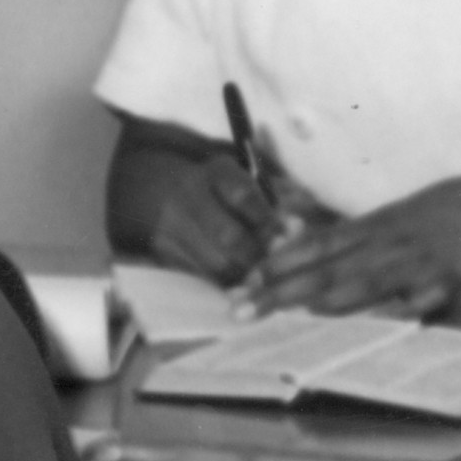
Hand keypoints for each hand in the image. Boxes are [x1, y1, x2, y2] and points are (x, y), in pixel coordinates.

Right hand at [116, 132, 316, 289]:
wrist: (156, 191)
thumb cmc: (218, 188)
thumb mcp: (243, 178)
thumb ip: (275, 196)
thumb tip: (303, 222)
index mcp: (215, 172)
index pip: (243, 196)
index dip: (271, 220)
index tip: (296, 233)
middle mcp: (189, 196)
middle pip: (229, 236)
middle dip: (261, 255)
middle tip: (285, 266)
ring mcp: (171, 226)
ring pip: (217, 264)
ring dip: (248, 276)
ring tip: (270, 281)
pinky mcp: (164, 253)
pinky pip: (203, 277)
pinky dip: (229, 285)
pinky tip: (248, 288)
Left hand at [254, 174, 460, 320]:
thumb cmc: (447, 214)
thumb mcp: (395, 214)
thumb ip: (354, 231)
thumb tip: (303, 231)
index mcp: (375, 227)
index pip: (315, 246)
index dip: (277, 264)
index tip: (242, 281)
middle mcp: (390, 243)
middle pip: (330, 268)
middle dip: (284, 290)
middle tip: (246, 309)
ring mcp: (421, 263)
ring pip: (371, 281)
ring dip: (335, 298)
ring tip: (300, 313)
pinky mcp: (454, 282)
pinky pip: (425, 299)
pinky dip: (406, 308)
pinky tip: (387, 321)